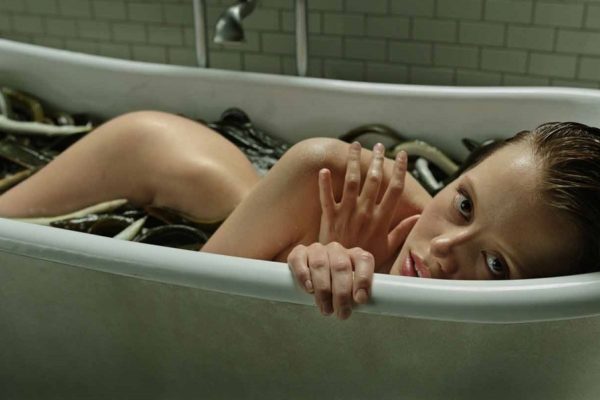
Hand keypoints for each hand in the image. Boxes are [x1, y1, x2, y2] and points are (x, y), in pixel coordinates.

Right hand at [287, 241, 373, 319]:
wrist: (313, 281)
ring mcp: (317, 249)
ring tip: (325, 309)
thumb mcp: (352, 291)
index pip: (363, 260)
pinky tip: (308, 289)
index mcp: (355, 255)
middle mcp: (337, 249)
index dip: (363, 279)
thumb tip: (361, 306)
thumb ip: (358, 295)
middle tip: (341, 313)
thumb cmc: (336, 288)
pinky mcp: (299, 252)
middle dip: (341, 293)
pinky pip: (299, 259)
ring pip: (320, 264)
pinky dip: (303, 275)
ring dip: (323, 290)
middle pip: (340, 266)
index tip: (360, 300)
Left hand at [318, 142, 417, 267]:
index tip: (402, 155)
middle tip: (379, 146)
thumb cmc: (364, 260)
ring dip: (353, 162)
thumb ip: (401, 231)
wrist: (342, 272)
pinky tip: (324, 169)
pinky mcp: (330, 217)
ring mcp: (347, 213)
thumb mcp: (387, 247)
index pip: (394, 190)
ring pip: (352, 182)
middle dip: (378, 160)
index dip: (399, 170)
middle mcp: (365, 213)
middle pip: (374, 180)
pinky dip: (324, 183)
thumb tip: (417, 218)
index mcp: (381, 219)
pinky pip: (326, 197)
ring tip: (355, 145)